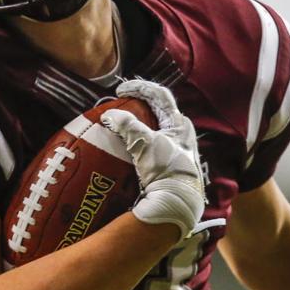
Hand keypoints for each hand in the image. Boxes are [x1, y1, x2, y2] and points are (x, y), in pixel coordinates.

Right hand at [100, 80, 204, 239]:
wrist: (177, 202)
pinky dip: (137, 142)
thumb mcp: (145, 142)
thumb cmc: (165, 168)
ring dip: (137, 125)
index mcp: (179, 123)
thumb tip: (108, 115)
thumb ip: (127, 124)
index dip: (139, 87)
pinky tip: (126, 149)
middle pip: (157, 111)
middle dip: (139, 106)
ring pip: (155, 129)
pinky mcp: (169, 164)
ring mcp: (176, 150)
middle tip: (121, 106)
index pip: (159, 95)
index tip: (120, 91)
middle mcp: (181, 134)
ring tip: (120, 127)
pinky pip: (151, 146)